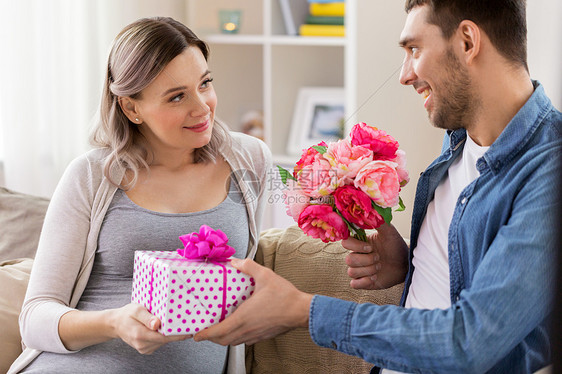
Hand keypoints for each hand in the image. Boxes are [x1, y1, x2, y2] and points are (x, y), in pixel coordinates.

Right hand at [110, 303, 189, 353]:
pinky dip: (163, 336)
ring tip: (172, 323)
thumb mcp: (136, 310)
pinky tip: (162, 328)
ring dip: (169, 334)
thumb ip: (147, 317)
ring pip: (163, 342)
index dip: (178, 335)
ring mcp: (144, 349)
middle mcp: (142, 345)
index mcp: (140, 335)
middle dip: (175, 332)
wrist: (116, 324)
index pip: (164, 337)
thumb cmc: (127, 314)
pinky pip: (160, 342)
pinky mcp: (146, 349)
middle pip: (165, 340)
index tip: (189, 331)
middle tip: (185, 322)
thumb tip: (157, 324)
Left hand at [193, 258, 312, 345]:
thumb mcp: (265, 275)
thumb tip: (235, 261)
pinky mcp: (263, 336)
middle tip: (205, 330)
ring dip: (224, 338)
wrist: (302, 311)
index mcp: (243, 317)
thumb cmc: (285, 296)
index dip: (205, 334)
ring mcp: (255, 335)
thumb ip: (248, 267)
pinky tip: (239, 327)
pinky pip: (245, 341)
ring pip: (234, 342)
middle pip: (223, 340)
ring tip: (220, 329)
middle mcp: (247, 329)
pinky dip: (237, 337)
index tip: (196, 334)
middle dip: (212, 337)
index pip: (218, 332)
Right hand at [343, 223, 407, 289]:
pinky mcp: (363, 282)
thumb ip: (378, 221)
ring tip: (380, 267)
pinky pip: (354, 284)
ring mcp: (359, 269)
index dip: (356, 246)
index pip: (345, 242)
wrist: (406, 264)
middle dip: (366, 260)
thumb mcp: (389, 232)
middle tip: (379, 258)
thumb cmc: (397, 246)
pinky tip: (375, 277)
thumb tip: (369, 210)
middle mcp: (357, 256)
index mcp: (360, 243)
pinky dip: (364, 281)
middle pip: (348, 259)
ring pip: (351, 272)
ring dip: (368, 270)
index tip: (370, 247)